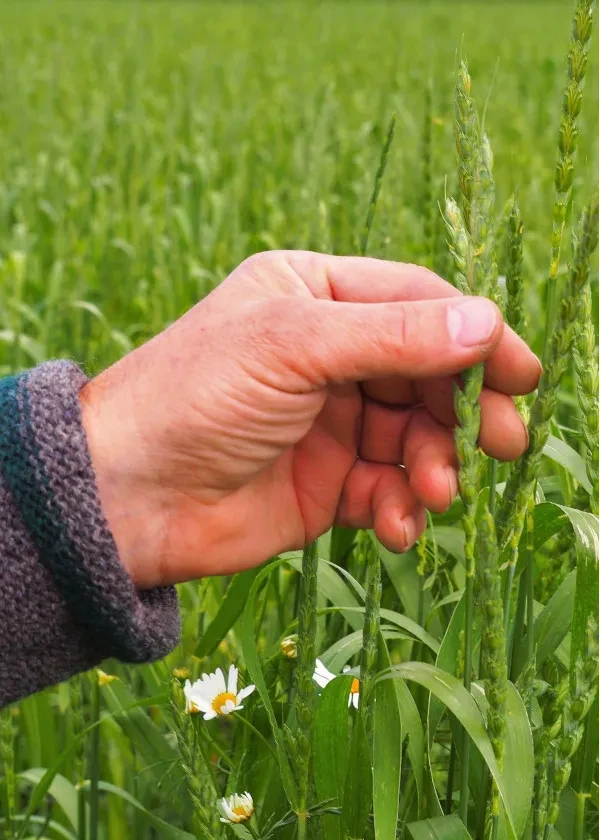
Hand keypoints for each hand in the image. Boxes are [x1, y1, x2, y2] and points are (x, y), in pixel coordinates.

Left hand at [79, 251, 540, 588]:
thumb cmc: (195, 396)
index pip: (418, 303)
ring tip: (432, 493)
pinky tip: (394, 526)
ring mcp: (330, 421)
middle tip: (500, 444)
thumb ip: (393, 336)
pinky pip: (388, 490)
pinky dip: (401, 508)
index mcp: (316, 295)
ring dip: (435, 466)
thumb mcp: (293, 345)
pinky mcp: (327, 483)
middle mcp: (328, 354)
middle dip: (464, 411)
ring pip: (416, 437)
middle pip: (428, 374)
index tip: (522, 375)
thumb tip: (487, 321)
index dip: (476, 335)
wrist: (127, 496)